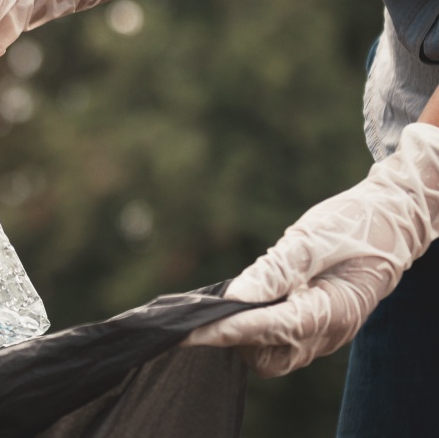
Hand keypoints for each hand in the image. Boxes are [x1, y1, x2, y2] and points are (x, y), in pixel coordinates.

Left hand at [184, 123, 438, 376]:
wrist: (390, 225)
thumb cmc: (354, 225)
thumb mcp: (315, 238)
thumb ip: (279, 269)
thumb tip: (237, 296)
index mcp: (333, 310)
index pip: (273, 329)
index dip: (231, 330)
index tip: (194, 330)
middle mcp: (329, 333)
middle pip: (268, 358)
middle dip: (236, 339)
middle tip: (214, 306)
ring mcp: (324, 335)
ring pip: (271, 356)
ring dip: (244, 336)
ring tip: (231, 301)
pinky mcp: (315, 329)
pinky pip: (279, 343)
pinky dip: (255, 330)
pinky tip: (247, 302)